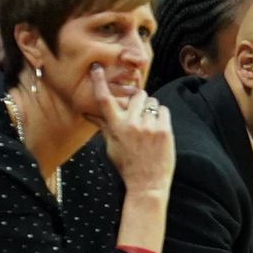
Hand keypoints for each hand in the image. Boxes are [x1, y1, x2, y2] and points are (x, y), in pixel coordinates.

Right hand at [92, 66, 172, 195]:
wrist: (147, 183)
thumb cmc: (127, 165)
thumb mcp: (110, 146)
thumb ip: (103, 126)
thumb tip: (88, 113)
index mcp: (115, 127)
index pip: (104, 100)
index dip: (99, 82)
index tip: (97, 68)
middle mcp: (131, 123)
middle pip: (136, 95)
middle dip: (138, 100)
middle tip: (139, 114)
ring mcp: (149, 126)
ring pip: (151, 101)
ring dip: (150, 108)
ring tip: (148, 126)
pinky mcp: (164, 130)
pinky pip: (164, 110)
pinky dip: (161, 115)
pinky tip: (158, 129)